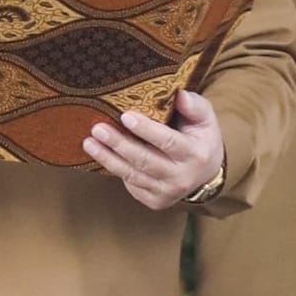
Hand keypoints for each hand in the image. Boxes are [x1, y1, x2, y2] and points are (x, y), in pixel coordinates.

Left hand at [82, 90, 223, 210]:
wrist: (206, 173)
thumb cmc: (201, 138)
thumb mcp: (206, 119)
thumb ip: (194, 105)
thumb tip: (178, 94)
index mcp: (196, 154)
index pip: (168, 141)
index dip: (146, 130)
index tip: (125, 116)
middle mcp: (181, 177)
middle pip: (145, 160)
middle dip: (119, 144)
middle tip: (98, 129)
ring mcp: (167, 192)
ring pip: (132, 175)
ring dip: (108, 158)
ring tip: (89, 143)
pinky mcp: (155, 201)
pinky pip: (130, 184)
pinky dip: (114, 169)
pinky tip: (101, 155)